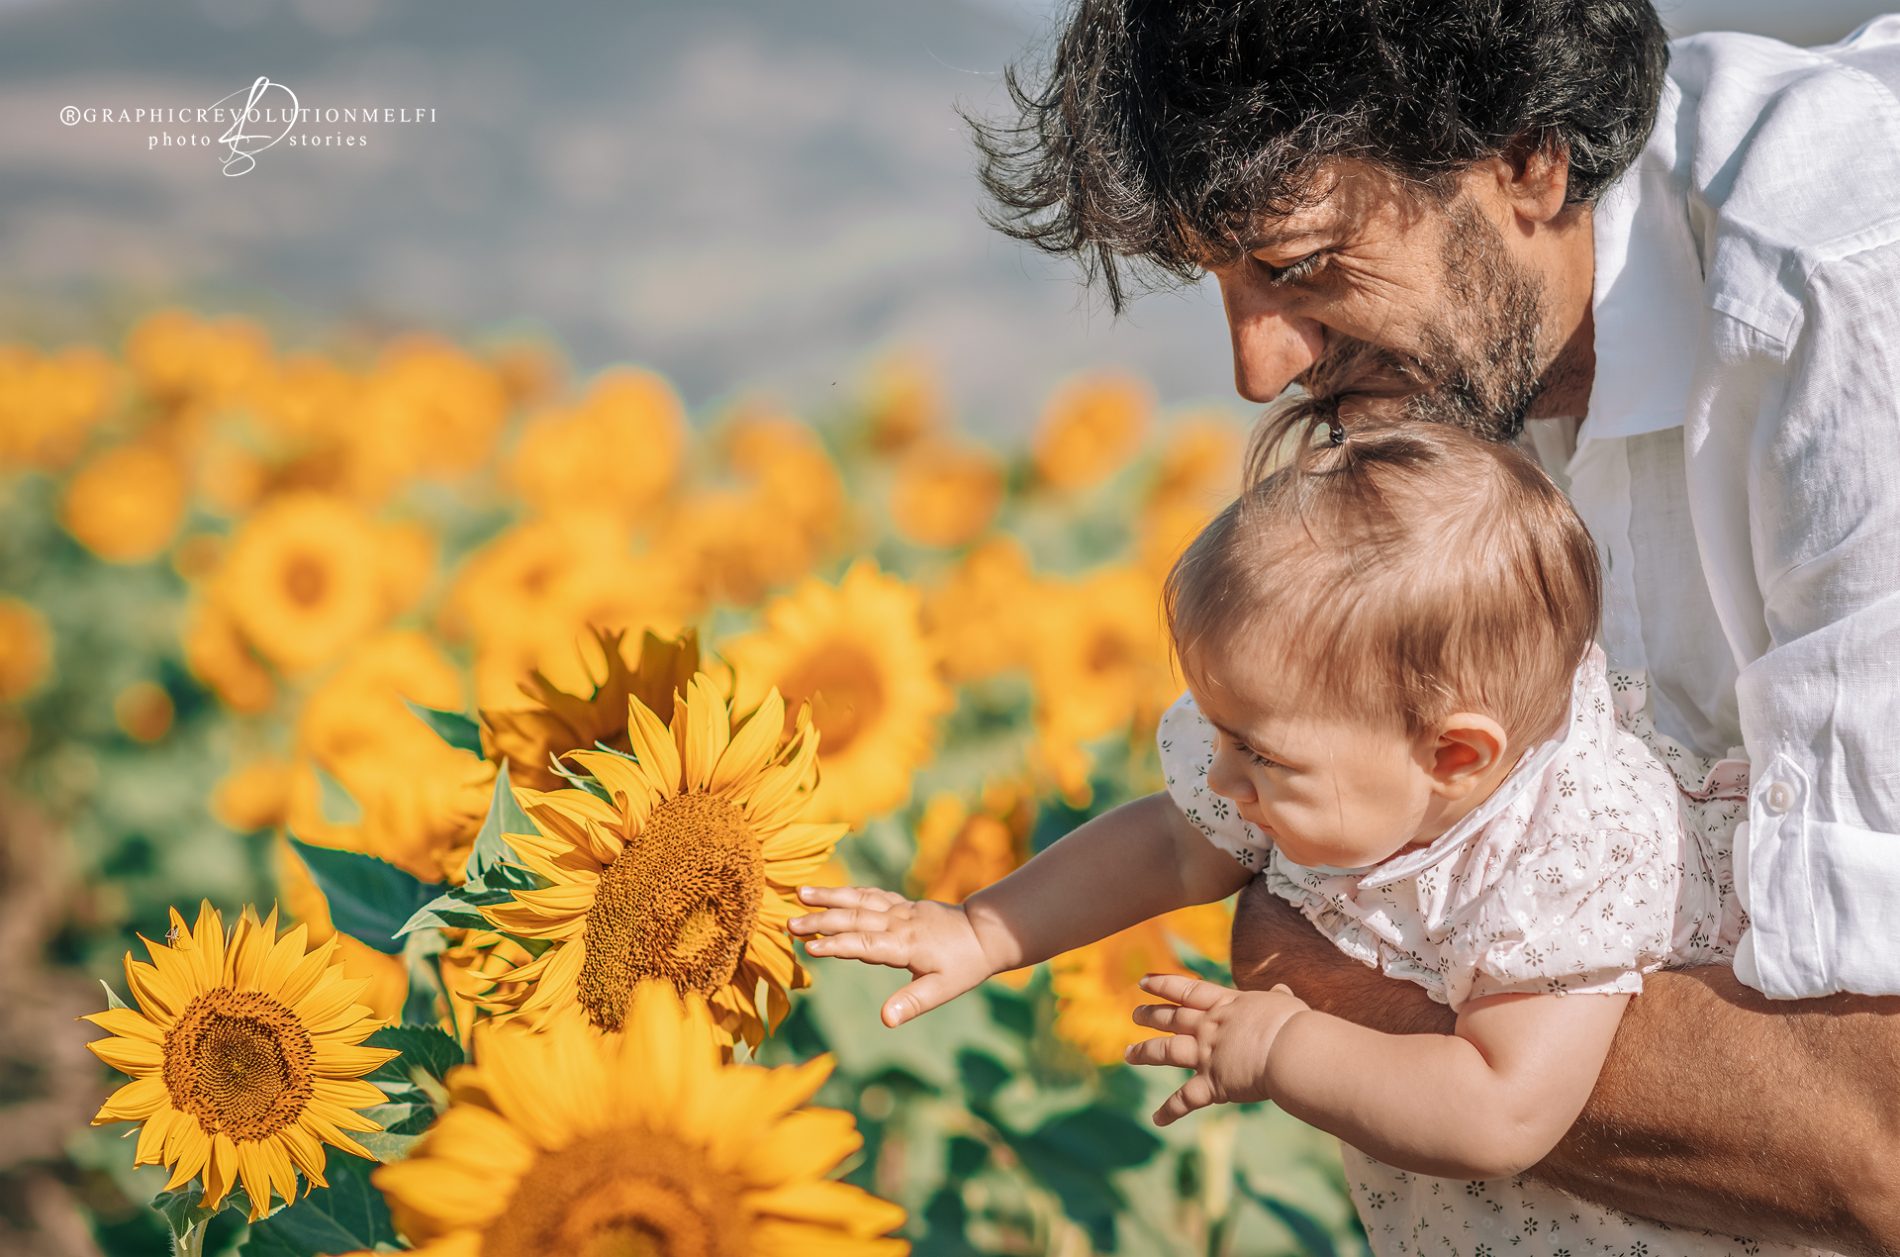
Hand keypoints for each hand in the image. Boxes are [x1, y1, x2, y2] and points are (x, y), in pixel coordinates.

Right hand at [788, 885, 1000, 1026]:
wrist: (985, 932)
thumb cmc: (964, 966)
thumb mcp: (943, 990)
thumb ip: (912, 1003)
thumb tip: (886, 1019)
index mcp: (906, 945)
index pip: (864, 945)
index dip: (836, 946)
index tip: (808, 948)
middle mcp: (899, 923)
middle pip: (854, 919)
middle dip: (820, 921)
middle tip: (789, 924)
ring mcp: (900, 910)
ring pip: (859, 900)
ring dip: (829, 897)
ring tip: (800, 893)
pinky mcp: (902, 904)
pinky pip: (870, 894)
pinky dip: (849, 892)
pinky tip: (831, 892)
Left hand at [1125, 972, 1308, 1125]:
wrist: (1291, 1049)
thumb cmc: (1295, 1026)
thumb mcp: (1286, 1005)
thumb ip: (1279, 999)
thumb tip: (1282, 990)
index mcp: (1227, 1006)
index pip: (1189, 991)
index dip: (1164, 986)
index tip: (1144, 982)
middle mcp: (1210, 1028)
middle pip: (1172, 1019)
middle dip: (1151, 1016)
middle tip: (1135, 1014)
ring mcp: (1207, 1055)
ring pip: (1166, 1051)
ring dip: (1145, 1052)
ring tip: (1128, 1054)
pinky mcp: (1212, 1084)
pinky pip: (1185, 1100)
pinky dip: (1170, 1111)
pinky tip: (1157, 1119)